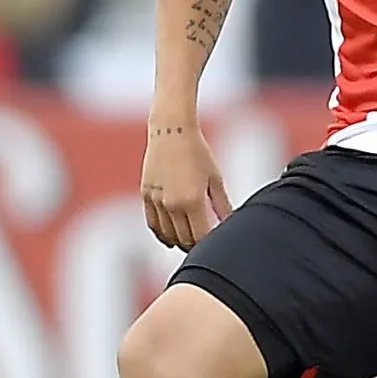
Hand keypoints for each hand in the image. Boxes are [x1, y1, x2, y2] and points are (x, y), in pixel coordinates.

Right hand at [140, 122, 232, 250]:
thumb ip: (222, 205)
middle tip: (205, 246)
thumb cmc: (198, 152)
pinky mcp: (146, 195)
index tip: (217, 244)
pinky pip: (153, 224)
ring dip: (178, 242)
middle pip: (183, 239)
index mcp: (192, 201)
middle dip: (195, 246)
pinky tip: (171, 237)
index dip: (209, 244)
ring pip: (167, 235)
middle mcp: (172, 204)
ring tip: (189, 243)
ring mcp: (157, 201)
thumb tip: (230, 223)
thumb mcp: (215, 179)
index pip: (200, 237)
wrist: (172, 131)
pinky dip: (162, 234)